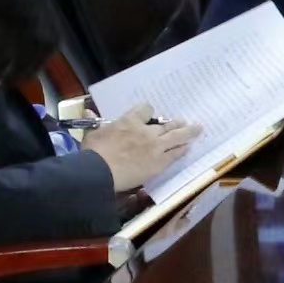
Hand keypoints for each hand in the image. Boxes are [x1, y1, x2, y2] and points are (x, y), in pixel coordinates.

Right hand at [83, 104, 201, 192]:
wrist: (99, 173)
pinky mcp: (159, 163)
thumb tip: (87, 110)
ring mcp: (156, 147)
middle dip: (177, 123)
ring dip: (188, 132)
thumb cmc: (93, 152)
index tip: (150, 114)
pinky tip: (187, 149)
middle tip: (185, 122)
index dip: (149, 111)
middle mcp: (146, 132)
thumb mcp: (92, 134)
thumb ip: (93, 122)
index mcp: (129, 121)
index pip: (146, 109)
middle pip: (167, 124)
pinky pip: (175, 154)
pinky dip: (182, 150)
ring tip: (197, 130)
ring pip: (177, 137)